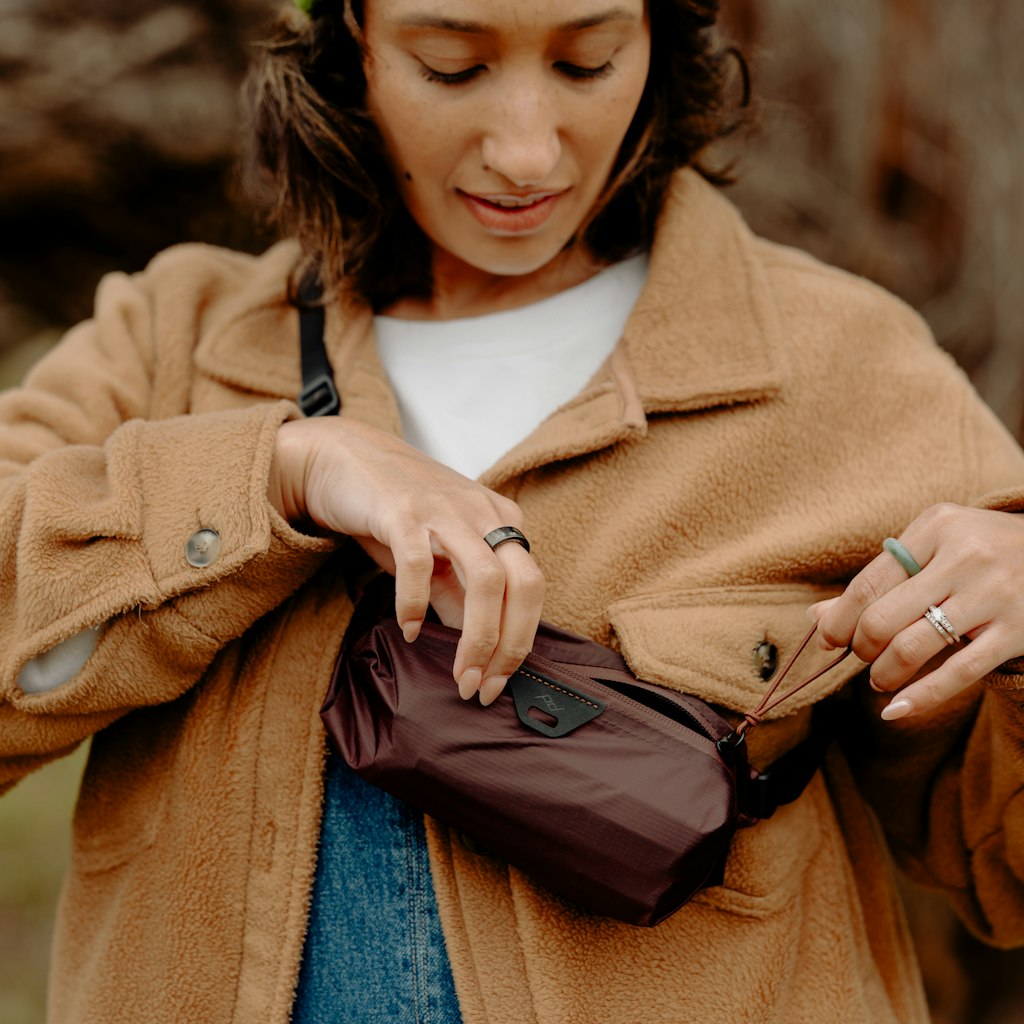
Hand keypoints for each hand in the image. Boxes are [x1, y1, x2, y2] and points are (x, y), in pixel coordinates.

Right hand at [268, 417, 544, 703]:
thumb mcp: (438, 556)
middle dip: (510, 645)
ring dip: (477, 637)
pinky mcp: (403, 510)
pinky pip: (420, 563)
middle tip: (483, 687)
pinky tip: (408, 630)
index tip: (496, 682)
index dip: (520, 641)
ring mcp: (446, 510)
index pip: (532, 589)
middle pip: (524, 584)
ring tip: (458, 674)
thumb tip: (480, 649)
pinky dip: (416, 603)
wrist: (343, 457)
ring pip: (486, 579)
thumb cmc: (395, 512)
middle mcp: (483, 514)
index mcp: (501, 522)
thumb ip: (460, 596)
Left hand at [810, 504, 1023, 720]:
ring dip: (884, 673)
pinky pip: (958, 673)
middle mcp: (964, 556)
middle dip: (861, 648)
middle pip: (883, 618)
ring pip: (913, 646)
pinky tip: (895, 711)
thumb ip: (881, 578)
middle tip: (861, 657)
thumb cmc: (981, 550)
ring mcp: (994, 594)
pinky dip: (920, 697)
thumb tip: (817, 616)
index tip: (827, 640)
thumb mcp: (934, 547)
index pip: (868, 584)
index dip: (839, 620)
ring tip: (880, 679)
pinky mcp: (1019, 631)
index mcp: (936, 527)